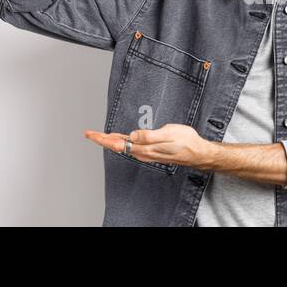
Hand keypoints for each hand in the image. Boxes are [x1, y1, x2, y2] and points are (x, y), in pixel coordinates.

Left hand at [83, 123, 214, 168]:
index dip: (103, 139)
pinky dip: (121, 141)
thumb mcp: (168, 134)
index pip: (118, 144)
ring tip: (98, 135)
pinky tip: (119, 138)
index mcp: (144, 148)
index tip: (91, 134)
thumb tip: (132, 136)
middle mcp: (143, 152)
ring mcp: (146, 152)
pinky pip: (131, 146)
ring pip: (123, 146)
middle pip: (117, 146)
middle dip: (102, 139)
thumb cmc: (186, 143)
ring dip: (110, 140)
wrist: (198, 153)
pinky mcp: (151, 149)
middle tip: (88, 133)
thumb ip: (149, 136)